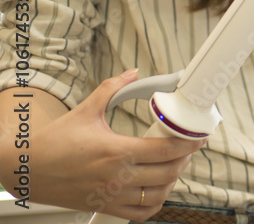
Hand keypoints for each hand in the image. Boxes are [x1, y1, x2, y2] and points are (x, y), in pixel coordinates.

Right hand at [1, 71, 204, 220]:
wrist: (25, 170)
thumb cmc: (53, 143)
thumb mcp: (85, 111)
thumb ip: (112, 89)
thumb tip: (133, 73)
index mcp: (116, 151)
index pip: (166, 150)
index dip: (189, 144)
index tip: (199, 137)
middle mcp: (117, 177)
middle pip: (168, 173)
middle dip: (185, 160)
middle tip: (189, 147)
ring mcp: (111, 196)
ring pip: (158, 195)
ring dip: (173, 181)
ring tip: (176, 166)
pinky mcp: (104, 207)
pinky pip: (140, 213)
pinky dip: (155, 203)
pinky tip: (157, 189)